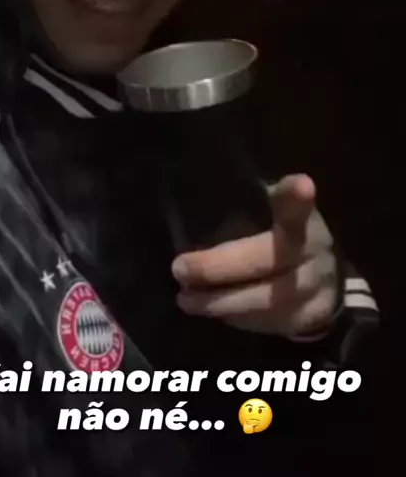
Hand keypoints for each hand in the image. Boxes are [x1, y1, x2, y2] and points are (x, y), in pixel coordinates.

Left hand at [171, 174, 339, 336]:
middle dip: (219, 266)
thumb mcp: (276, 213)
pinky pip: (267, 322)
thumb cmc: (286, 236)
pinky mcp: (309, 318)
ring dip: (220, 301)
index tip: (301, 185)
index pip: (298, 205)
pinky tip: (209, 310)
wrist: (327, 280)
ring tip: (185, 298)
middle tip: (180, 268)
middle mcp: (313, 250)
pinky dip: (235, 318)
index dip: (296, 196)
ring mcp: (316, 287)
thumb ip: (255, 207)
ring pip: (266, 299)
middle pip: (269, 259)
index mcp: (302, 216)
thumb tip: (199, 203)